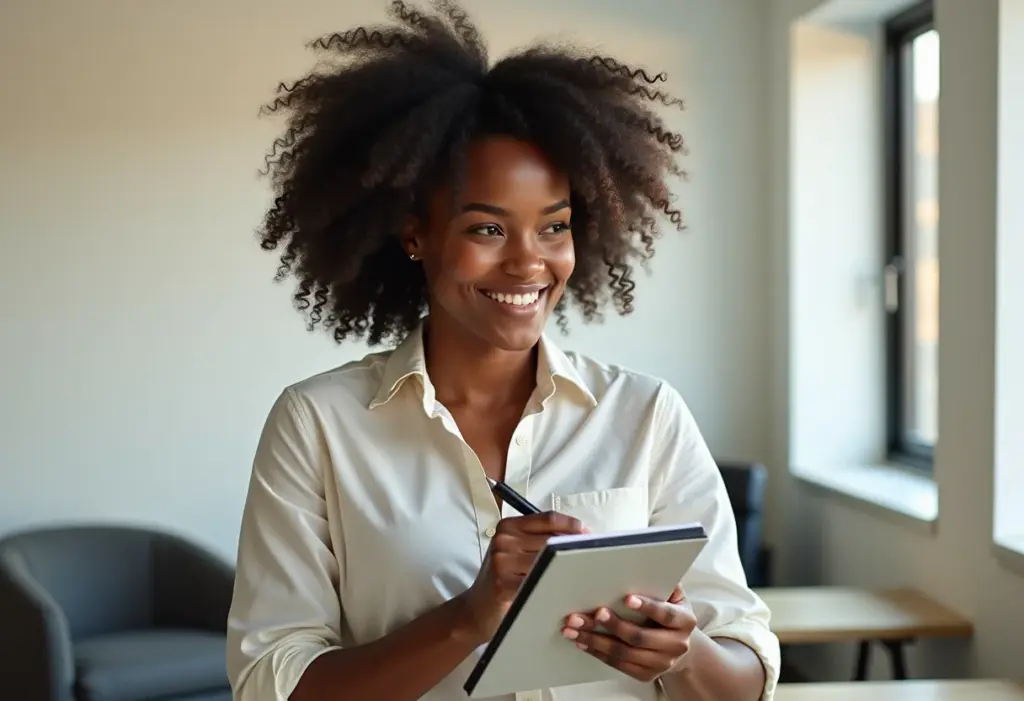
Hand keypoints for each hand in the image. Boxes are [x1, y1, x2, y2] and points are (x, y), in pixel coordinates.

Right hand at [457, 511, 586, 644]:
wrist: (476, 609)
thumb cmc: (501, 578)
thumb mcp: (514, 550)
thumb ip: (538, 539)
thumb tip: (577, 535)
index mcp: (508, 526)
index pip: (548, 519)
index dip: (571, 525)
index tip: (587, 534)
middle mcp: (503, 539)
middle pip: (551, 540)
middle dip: (571, 549)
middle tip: (588, 557)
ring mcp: (502, 561)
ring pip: (547, 561)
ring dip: (566, 568)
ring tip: (578, 574)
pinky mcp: (503, 584)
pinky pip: (538, 581)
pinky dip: (553, 584)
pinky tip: (562, 589)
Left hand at [561, 585, 696, 682]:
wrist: (680, 645)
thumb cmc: (670, 611)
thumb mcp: (674, 594)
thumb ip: (662, 580)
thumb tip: (641, 560)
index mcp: (685, 621)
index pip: (665, 614)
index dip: (647, 606)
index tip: (627, 598)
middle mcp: (676, 645)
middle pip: (640, 637)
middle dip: (613, 625)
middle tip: (593, 613)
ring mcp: (661, 663)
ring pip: (624, 653)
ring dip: (596, 641)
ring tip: (574, 629)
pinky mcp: (646, 675)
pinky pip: (618, 665)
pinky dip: (597, 653)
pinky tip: (582, 642)